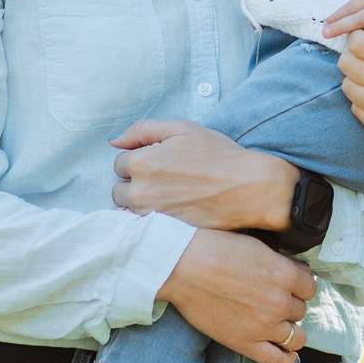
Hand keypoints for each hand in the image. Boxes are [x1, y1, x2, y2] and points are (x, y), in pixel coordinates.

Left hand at [111, 120, 297, 232]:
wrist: (249, 188)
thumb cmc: (218, 155)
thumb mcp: (182, 129)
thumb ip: (143, 130)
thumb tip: (114, 140)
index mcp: (142, 162)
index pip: (119, 162)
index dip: (139, 159)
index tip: (159, 162)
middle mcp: (141, 192)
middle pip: (119, 190)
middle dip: (135, 184)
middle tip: (163, 180)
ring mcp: (152, 216)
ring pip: (128, 211)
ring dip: (140, 204)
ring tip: (167, 197)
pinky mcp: (164, 233)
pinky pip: (142, 228)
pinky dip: (150, 221)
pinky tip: (170, 212)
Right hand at [157, 229, 318, 362]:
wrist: (181, 267)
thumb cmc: (215, 250)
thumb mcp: (256, 247)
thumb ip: (282, 263)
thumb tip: (300, 272)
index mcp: (284, 275)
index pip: (310, 288)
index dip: (300, 287)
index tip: (290, 287)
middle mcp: (279, 302)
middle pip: (300, 311)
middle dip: (289, 306)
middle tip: (273, 301)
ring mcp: (264, 325)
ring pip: (295, 336)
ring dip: (289, 330)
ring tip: (278, 325)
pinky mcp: (245, 343)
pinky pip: (278, 360)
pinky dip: (286, 358)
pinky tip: (285, 352)